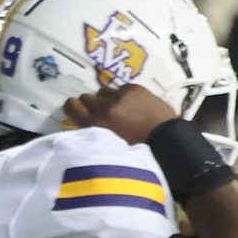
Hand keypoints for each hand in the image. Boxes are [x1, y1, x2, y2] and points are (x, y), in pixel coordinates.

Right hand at [62, 82, 177, 144]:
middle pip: (86, 97)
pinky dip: (124, 95)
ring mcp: (120, 95)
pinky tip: (133, 104)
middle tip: (102, 113)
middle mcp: (104, 106)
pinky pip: (121, 87)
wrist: (165, 139)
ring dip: (107, 98)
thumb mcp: (109, 146)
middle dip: (91, 104)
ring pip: (103, 91)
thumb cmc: (136, 150)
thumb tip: (86, 124)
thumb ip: (94, 133)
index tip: (79, 111)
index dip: (74, 107)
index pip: (72, 105)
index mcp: (95, 124)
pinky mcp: (134, 88)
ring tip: (118, 107)